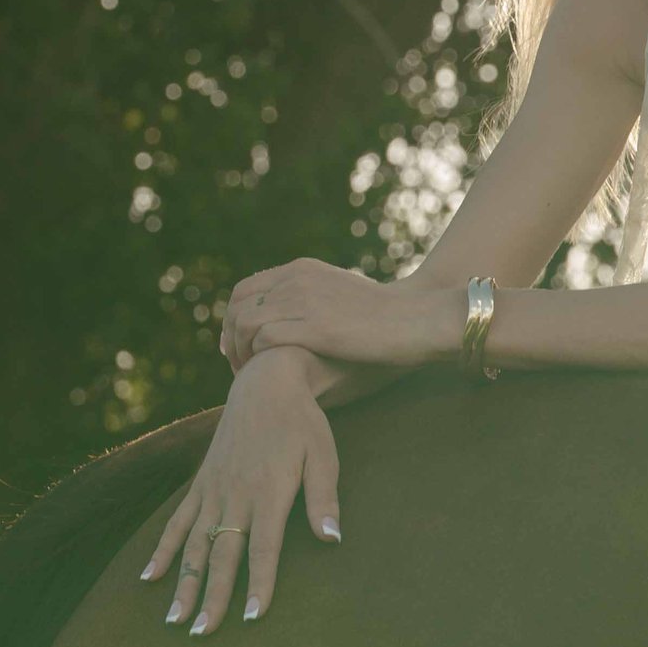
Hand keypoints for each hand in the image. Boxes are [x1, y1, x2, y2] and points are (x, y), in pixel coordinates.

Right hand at [140, 351, 344, 636]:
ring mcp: (212, 490)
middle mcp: (235, 495)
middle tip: (202, 634)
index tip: (252, 618)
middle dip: (213, 598)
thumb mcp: (324, 455)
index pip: (263, 548)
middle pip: (223, 555)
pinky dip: (161, 551)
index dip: (259, 584)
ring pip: (193, 545)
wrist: (265, 383)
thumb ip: (324, 499)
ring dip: (184, 584)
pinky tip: (148, 579)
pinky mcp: (200, 484)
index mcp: (269, 492)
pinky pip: (176, 522)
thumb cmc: (303, 423)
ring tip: (174, 621)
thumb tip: (332, 540)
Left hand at [219, 256, 459, 374]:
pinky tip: (265, 377)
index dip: (232, 318)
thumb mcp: (342, 296)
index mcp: (302, 269)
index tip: (236, 345)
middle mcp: (297, 279)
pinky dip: (255, 359)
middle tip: (236, 365)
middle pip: (237, 305)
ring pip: (244, 324)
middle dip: (229, 337)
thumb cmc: (388, 317)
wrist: (418, 318)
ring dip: (238, 353)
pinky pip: (263, 339)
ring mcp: (303, 300)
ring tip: (246, 377)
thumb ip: (315, 299)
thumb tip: (296, 322)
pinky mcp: (313, 326)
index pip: (245, 289)